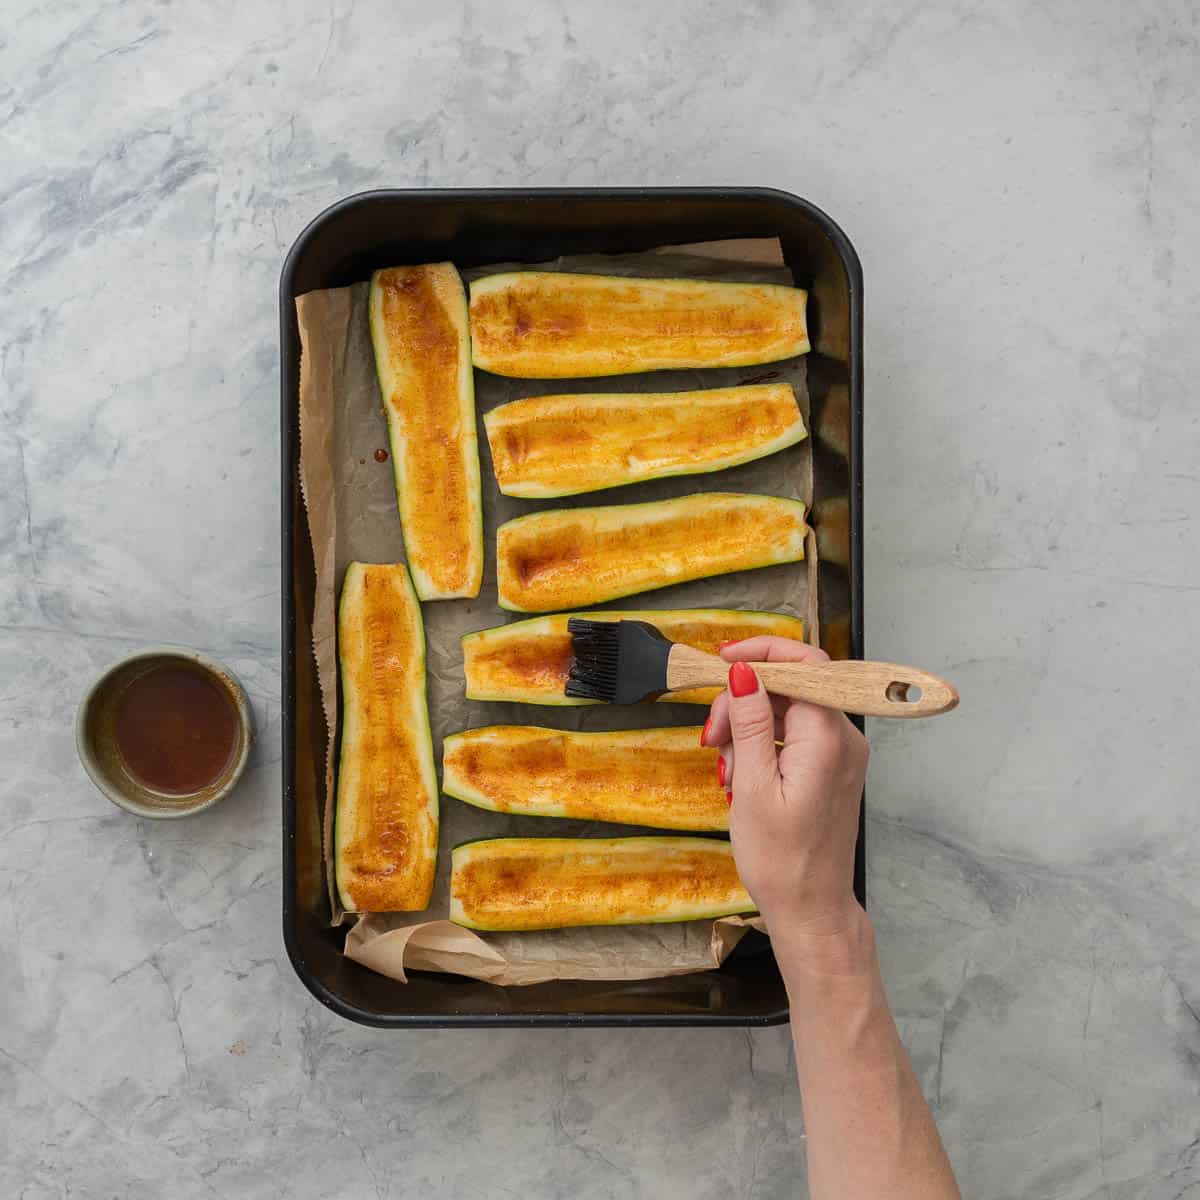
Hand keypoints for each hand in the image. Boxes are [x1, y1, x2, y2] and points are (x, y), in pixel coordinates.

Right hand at [702, 636, 868, 934]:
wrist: (812, 910)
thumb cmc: (782, 861)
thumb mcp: (752, 786)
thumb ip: (751, 722)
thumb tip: (743, 673)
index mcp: (829, 739)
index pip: (804, 664)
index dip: (762, 653)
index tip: (723, 660)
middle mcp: (845, 738)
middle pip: (791, 686)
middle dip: (744, 700)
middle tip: (712, 736)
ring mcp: (842, 753)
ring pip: (789, 710)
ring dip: (749, 726)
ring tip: (726, 766)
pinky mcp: (833, 768)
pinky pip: (796, 734)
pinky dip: (764, 743)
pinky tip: (741, 772)